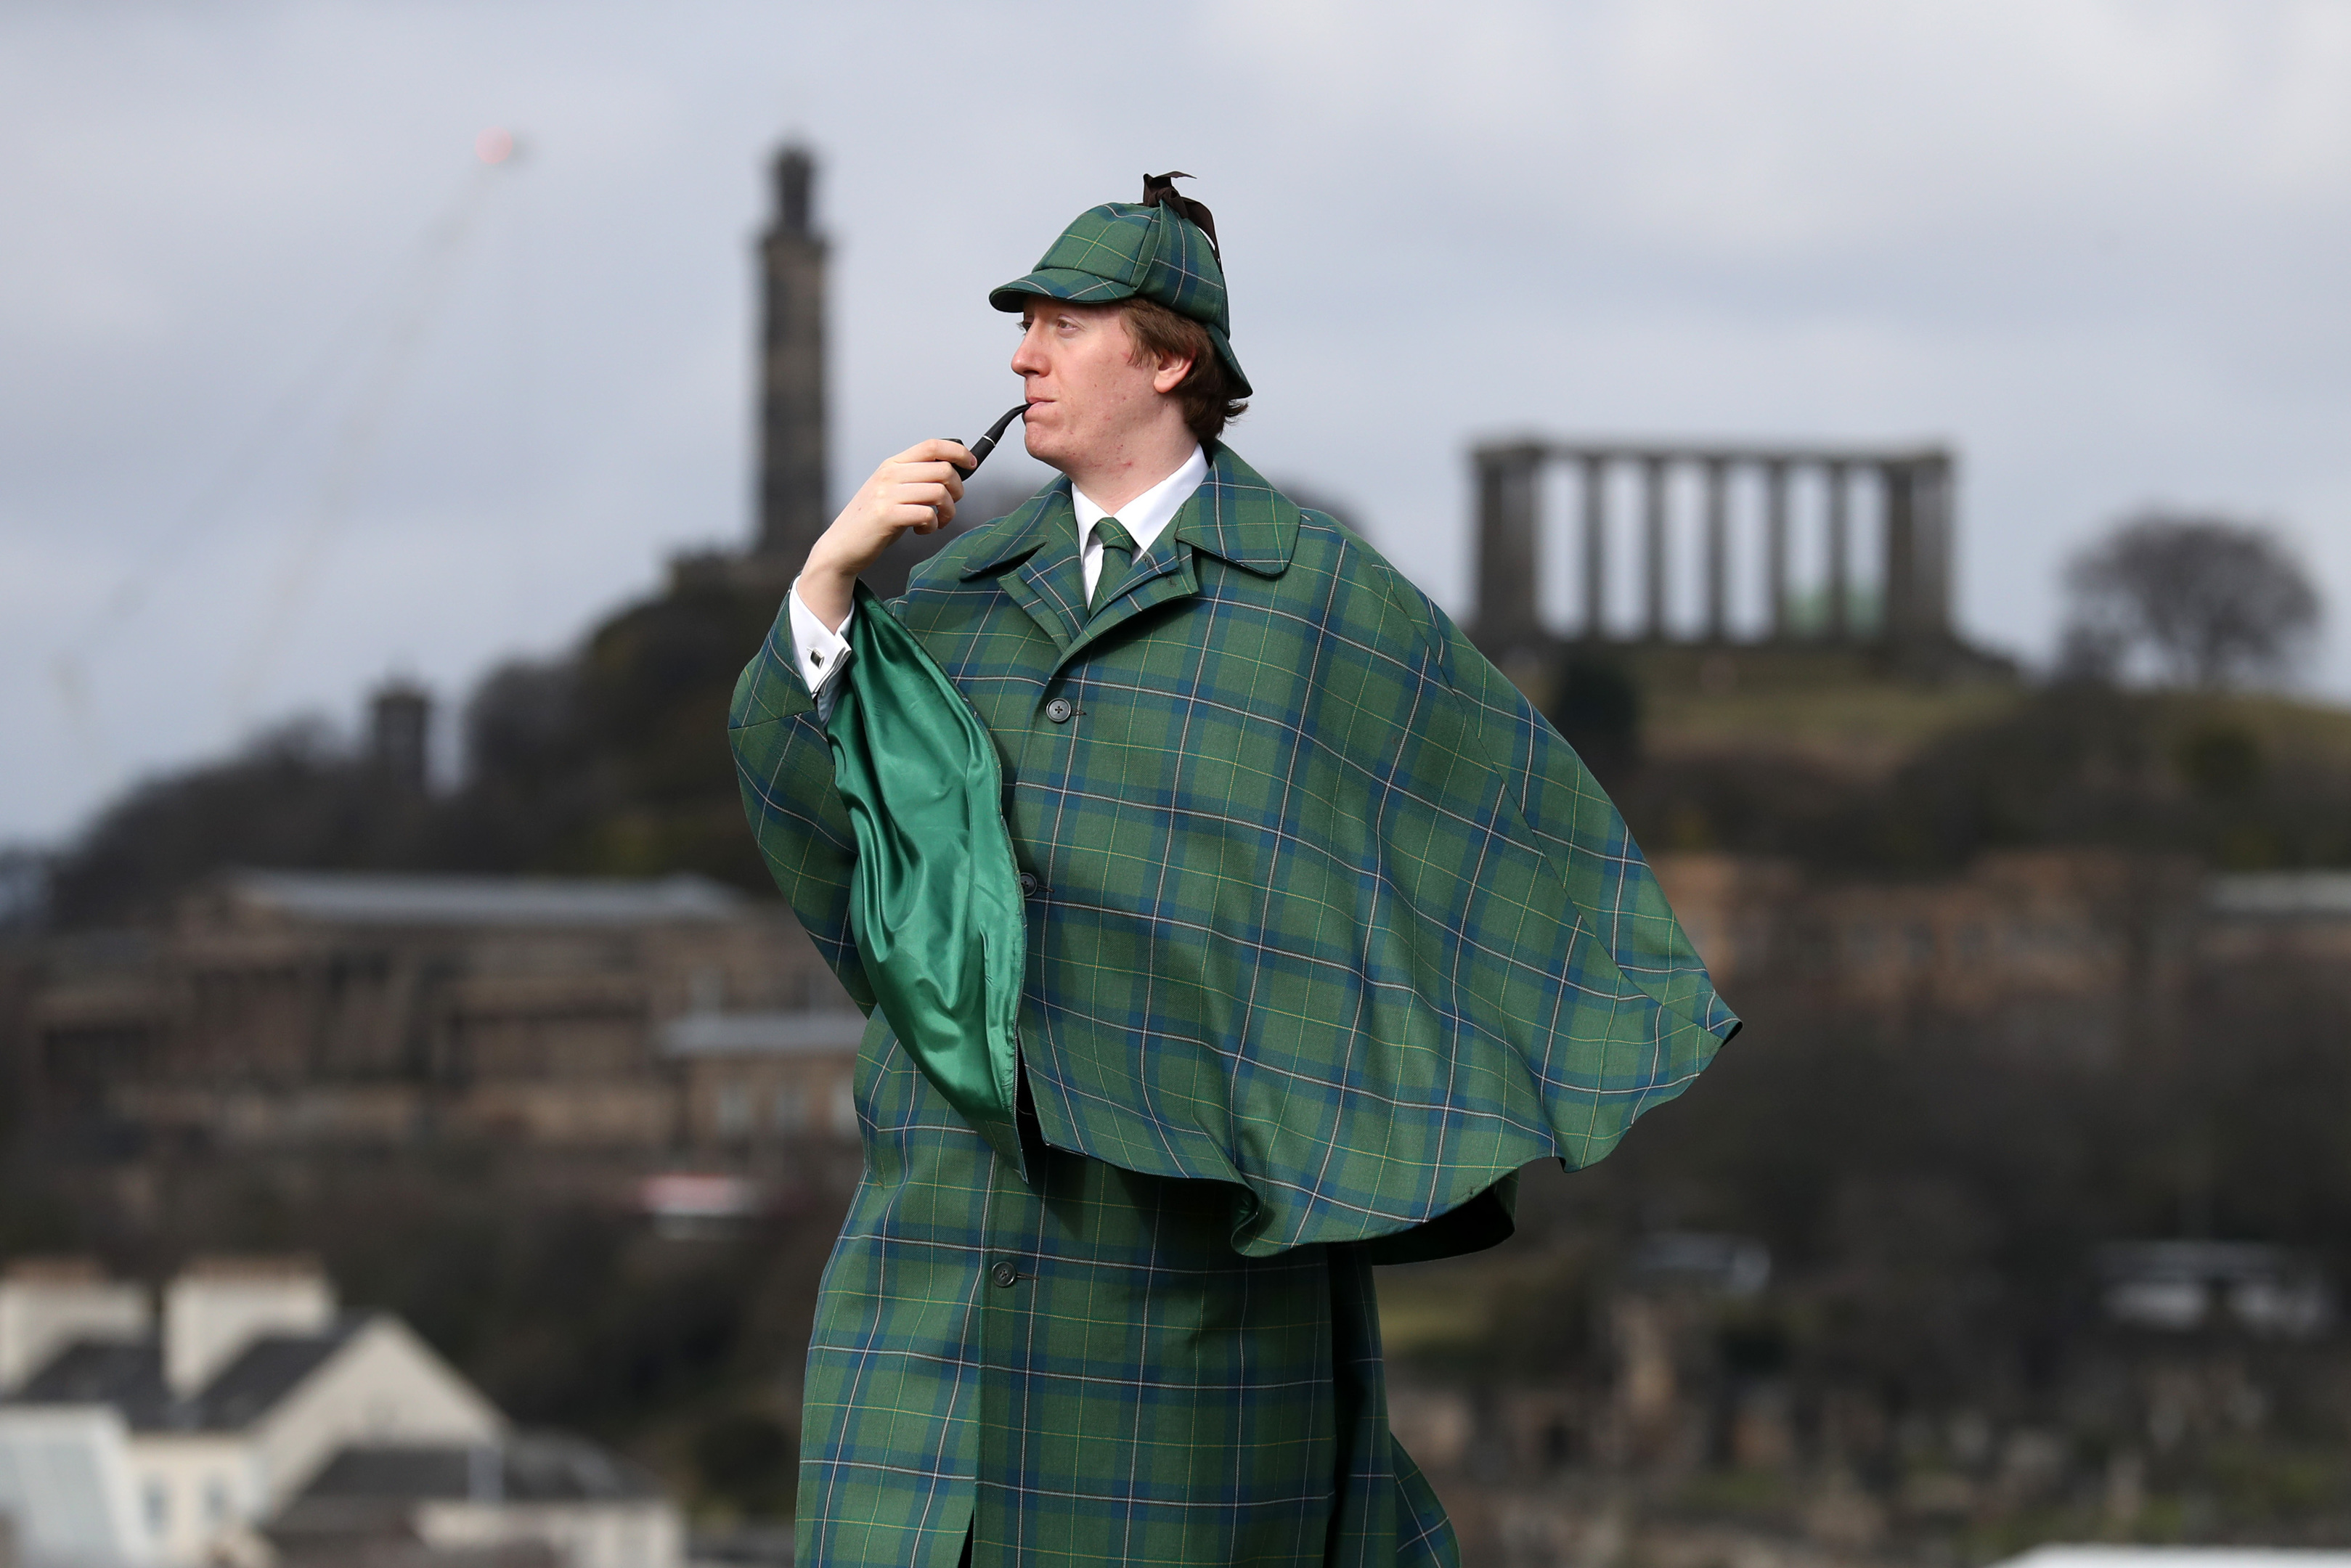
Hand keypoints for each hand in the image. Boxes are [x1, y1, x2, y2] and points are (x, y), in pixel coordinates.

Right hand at [797, 439, 973, 626]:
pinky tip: (922, 530)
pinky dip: (933, 525)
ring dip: (948, 512)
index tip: (972, 464)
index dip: (958, 452)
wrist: (841, 546)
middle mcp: (889, 474)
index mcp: (893, 465)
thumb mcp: (892, 492)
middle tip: (948, 508)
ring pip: (940, 492)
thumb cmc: (874, 522)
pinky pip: (928, 514)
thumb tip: (954, 473)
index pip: (932, 445)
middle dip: (957, 491)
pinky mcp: (886, 515)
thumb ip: (916, 480)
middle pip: (943, 469)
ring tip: (936, 523)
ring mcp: (886, 494)